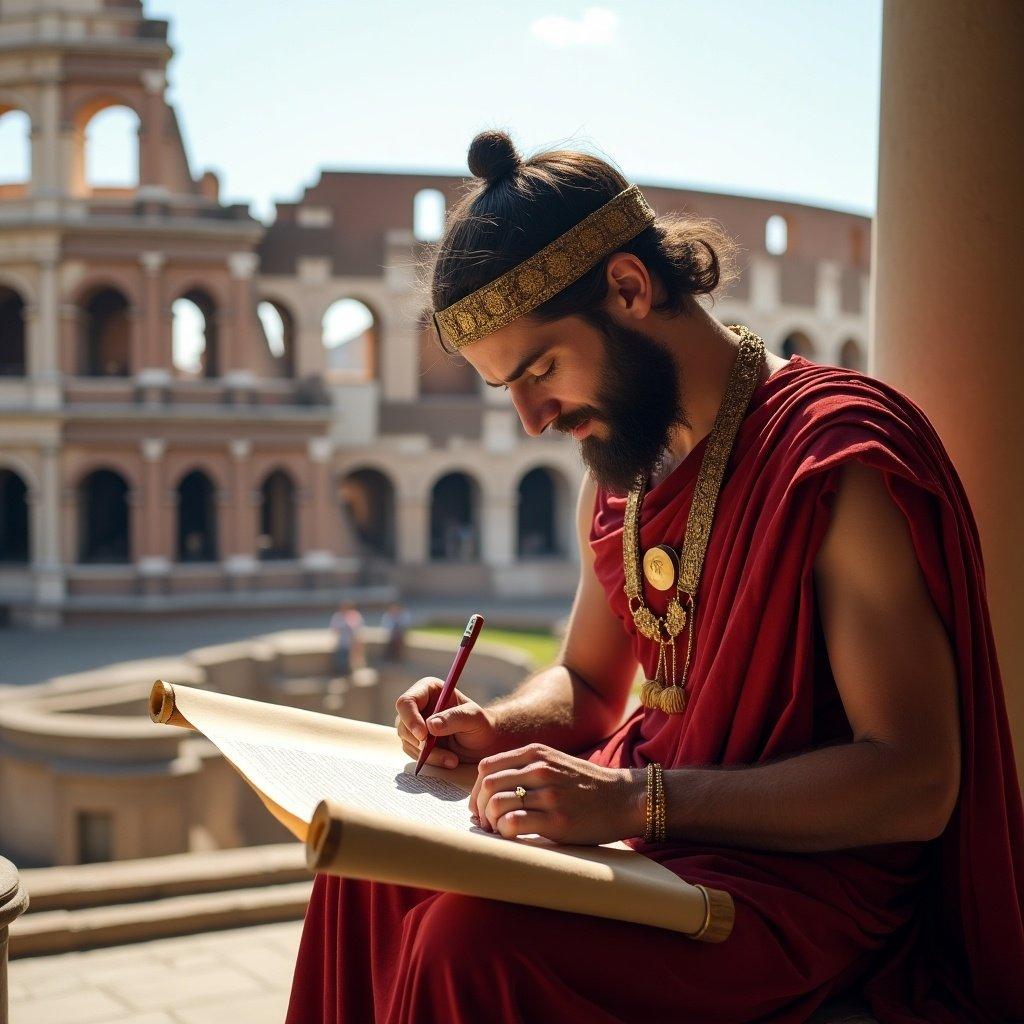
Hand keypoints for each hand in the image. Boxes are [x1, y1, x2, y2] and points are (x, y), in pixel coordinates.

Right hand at [394, 676, 499, 768]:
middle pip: (403, 724)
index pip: (406, 702)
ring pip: (408, 742)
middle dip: (421, 742)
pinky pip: (414, 754)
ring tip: (453, 759)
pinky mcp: (416, 743)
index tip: (423, 735)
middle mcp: (418, 706)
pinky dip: (430, 760)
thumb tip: (430, 725)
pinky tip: (449, 760)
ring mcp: (415, 725)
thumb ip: (454, 718)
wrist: (484, 743)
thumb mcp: (474, 718)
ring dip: (429, 754)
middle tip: (443, 753)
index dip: (411, 718)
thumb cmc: (481, 725)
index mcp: (428, 690)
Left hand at [469, 742, 643, 844]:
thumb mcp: (555, 762)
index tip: (480, 807)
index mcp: (536, 753)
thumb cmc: (586, 785)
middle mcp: (540, 769)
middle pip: (488, 786)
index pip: (487, 768)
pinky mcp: (557, 820)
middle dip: (479, 808)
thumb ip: (526, 767)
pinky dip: (504, 832)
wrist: (624, 798)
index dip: (476, 790)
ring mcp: (549, 794)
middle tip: (484, 824)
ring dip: (490, 822)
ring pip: (497, 804)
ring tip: (498, 832)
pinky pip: (513, 823)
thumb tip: (490, 787)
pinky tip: (512, 836)